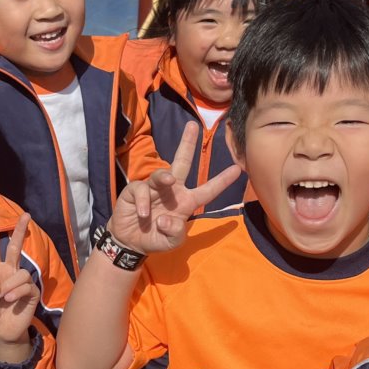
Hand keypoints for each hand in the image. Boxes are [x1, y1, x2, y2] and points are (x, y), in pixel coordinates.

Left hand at [0, 213, 38, 362]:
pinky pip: (27, 285)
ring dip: (11, 284)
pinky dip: (17, 292)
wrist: (1, 333)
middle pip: (14, 247)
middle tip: (25, 215)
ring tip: (3, 297)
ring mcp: (20, 282)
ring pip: (22, 271)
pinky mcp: (31, 293)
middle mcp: (8, 272)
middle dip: (19, 230)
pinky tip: (10, 300)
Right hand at [108, 122, 240, 253]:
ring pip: (161, 174)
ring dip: (164, 176)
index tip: (237, 170)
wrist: (130, 242)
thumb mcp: (171, 242)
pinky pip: (142, 190)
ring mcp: (153, 189)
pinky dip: (144, 201)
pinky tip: (143, 214)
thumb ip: (175, 234)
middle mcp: (172, 190)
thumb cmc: (156, 238)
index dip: (221, 181)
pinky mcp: (135, 191)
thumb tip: (166, 218)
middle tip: (193, 126)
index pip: (207, 190)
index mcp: (186, 202)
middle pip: (182, 162)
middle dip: (187, 144)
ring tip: (167, 181)